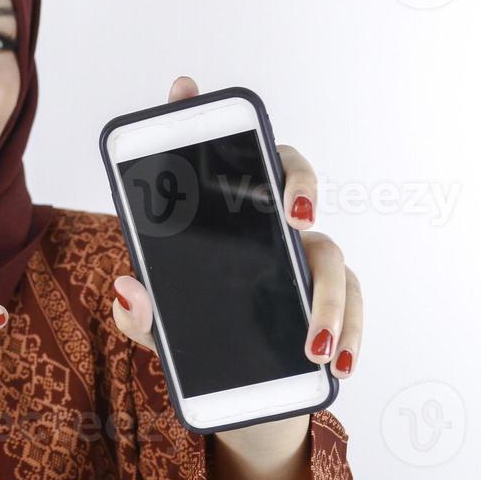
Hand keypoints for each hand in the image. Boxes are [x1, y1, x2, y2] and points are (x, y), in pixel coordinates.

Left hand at [110, 75, 363, 397]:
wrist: (238, 391)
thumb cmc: (200, 338)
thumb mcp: (160, 332)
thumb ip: (140, 314)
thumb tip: (126, 287)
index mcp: (226, 222)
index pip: (222, 160)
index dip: (202, 118)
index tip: (181, 89)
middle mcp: (271, 228)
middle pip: (295, 181)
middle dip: (302, 186)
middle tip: (294, 215)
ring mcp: (305, 261)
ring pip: (332, 255)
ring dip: (328, 298)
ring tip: (313, 345)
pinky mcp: (332, 303)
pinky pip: (354, 305)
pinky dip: (351, 335)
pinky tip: (338, 365)